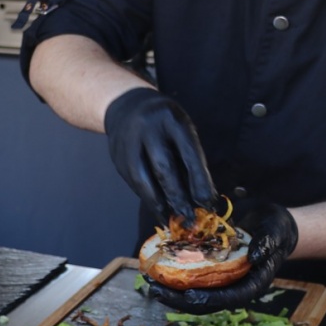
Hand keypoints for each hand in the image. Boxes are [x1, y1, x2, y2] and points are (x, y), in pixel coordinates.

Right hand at [104, 87, 216, 223]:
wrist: (126, 105)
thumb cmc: (164, 122)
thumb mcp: (181, 128)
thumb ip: (190, 156)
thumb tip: (202, 194)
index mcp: (172, 120)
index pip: (188, 153)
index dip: (198, 180)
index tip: (207, 201)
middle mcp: (148, 129)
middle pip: (164, 167)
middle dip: (178, 195)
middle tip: (191, 217)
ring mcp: (129, 143)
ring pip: (143, 179)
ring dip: (159, 203)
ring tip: (172, 219)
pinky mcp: (118, 157)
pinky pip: (133, 182)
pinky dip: (147, 197)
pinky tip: (158, 208)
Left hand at [147, 201, 298, 311]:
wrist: (272, 222)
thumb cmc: (277, 228)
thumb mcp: (276, 231)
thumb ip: (268, 243)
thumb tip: (256, 258)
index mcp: (253, 283)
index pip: (232, 299)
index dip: (210, 300)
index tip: (189, 296)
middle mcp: (235, 285)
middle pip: (207, 302)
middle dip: (180, 300)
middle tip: (156, 290)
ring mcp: (223, 278)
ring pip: (196, 292)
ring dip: (172, 291)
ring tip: (150, 281)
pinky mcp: (213, 268)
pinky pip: (193, 276)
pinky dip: (175, 273)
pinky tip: (159, 265)